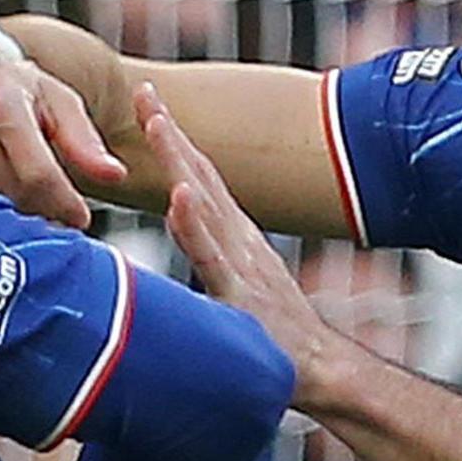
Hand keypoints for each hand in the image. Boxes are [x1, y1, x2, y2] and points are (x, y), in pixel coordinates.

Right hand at [0, 36, 127, 229]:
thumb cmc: (6, 79)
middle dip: (42, 210)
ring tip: (28, 198)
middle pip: (13, 194)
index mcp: (0, 102)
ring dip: (12, 209)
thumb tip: (115, 175)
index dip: (63, 204)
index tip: (80, 219)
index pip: (37, 175)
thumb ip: (83, 138)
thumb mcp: (53, 96)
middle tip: (59, 215)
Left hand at [136, 84, 347, 399]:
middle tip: (143, 89)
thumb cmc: (271, 340)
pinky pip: (213, 256)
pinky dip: (196, 225)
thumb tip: (166, 249)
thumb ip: (206, 265)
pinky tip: (180, 198)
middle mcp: (238, 239)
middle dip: (170, 130)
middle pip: (199, 174)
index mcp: (232, 237)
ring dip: (179, 159)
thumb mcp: (231, 291)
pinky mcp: (240, 296)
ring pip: (204, 203)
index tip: (147, 99)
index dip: (173, 138)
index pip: (198, 177)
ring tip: (157, 122)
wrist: (318, 371)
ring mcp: (241, 263)